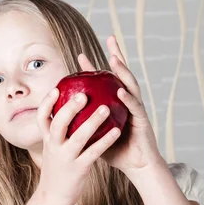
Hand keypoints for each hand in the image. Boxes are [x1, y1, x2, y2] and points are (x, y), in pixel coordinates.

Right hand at [35, 87, 120, 204]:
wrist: (54, 197)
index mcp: (47, 140)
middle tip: (83, 93)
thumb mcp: (53, 150)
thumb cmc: (58, 169)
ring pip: (78, 137)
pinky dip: (105, 140)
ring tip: (106, 108)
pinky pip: (94, 152)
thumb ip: (58, 133)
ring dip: (92, 121)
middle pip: (59, 123)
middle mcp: (54, 147)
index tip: (56, 89)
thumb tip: (67, 110)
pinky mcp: (79, 169)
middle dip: (70, 108)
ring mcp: (66, 158)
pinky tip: (117, 131)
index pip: (42, 118)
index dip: (47, 102)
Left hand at [77, 35, 164, 183]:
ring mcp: (136, 110)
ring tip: (114, 58)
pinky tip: (120, 90)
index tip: (80, 56)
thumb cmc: (116, 153)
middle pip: (121, 75)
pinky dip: (127, 97)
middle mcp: (128, 102)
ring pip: (130, 85)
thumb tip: (61, 120)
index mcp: (116, 105)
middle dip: (117, 55)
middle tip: (110, 37)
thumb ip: (84, 124)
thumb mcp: (96, 136)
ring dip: (123, 71)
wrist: (137, 167)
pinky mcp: (142, 121)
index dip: (93, 69)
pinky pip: (134, 107)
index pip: (104, 82)